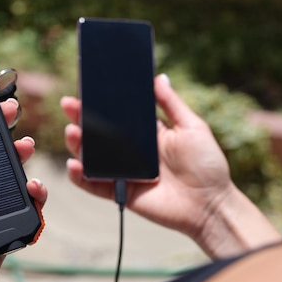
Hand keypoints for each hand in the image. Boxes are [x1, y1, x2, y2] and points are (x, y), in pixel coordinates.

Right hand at [61, 74, 280, 257]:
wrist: (211, 203)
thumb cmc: (207, 164)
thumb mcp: (192, 127)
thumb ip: (172, 103)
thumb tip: (158, 77)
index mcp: (146, 133)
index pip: (117, 114)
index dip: (100, 102)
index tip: (86, 88)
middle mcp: (131, 151)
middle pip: (99, 133)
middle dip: (81, 118)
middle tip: (69, 105)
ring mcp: (123, 172)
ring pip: (92, 157)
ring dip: (77, 144)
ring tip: (72, 132)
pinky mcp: (120, 192)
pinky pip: (94, 184)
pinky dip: (80, 176)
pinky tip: (74, 164)